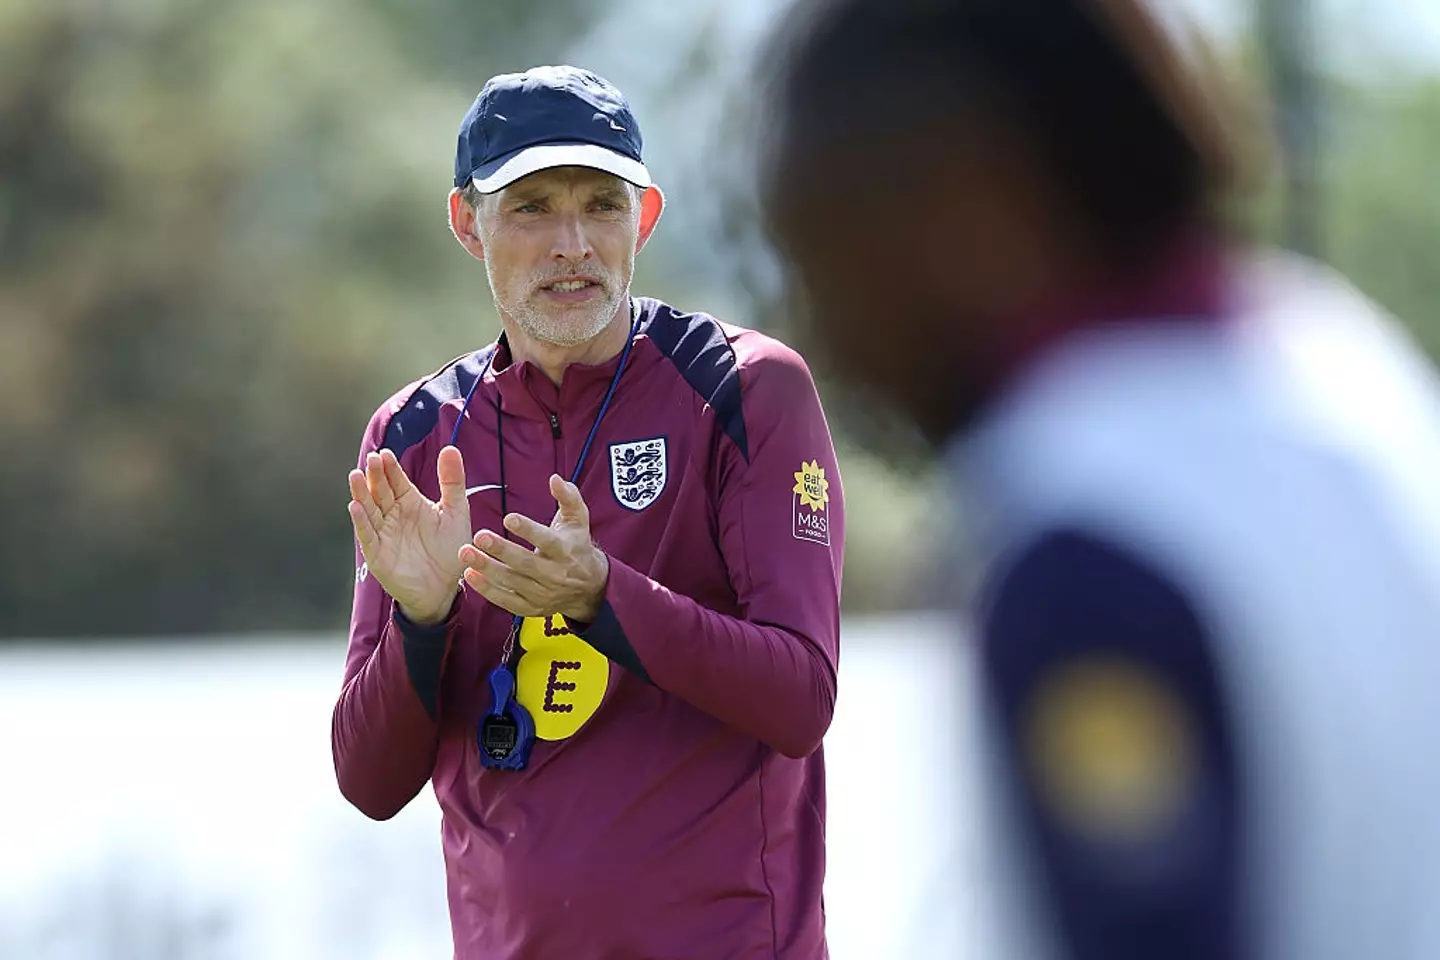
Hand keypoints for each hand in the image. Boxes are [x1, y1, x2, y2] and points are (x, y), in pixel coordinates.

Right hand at [348, 446, 470, 625]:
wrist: (447, 587)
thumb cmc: (450, 549)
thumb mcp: (455, 511)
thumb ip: (452, 481)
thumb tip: (451, 448)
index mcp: (410, 502)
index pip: (396, 480)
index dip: (390, 468)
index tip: (385, 453)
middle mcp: (393, 515)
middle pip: (380, 491)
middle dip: (374, 475)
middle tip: (372, 459)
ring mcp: (383, 533)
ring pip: (369, 509)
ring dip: (361, 493)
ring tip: (356, 476)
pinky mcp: (377, 554)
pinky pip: (367, 535)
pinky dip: (360, 521)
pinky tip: (355, 507)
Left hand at [459, 474, 608, 623]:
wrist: (589, 587)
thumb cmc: (577, 545)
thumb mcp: (578, 519)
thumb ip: (568, 496)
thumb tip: (554, 478)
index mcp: (565, 550)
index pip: (546, 540)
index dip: (528, 530)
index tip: (508, 518)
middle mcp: (554, 574)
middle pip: (525, 562)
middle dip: (501, 550)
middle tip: (478, 536)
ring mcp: (542, 593)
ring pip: (512, 581)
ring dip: (487, 568)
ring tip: (465, 553)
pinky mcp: (531, 608)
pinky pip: (507, 601)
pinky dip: (488, 590)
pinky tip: (470, 575)